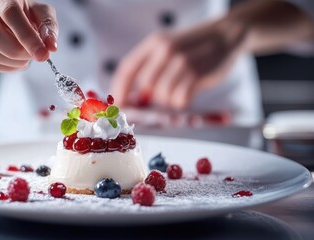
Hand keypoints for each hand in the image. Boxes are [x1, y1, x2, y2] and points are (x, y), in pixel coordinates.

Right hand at [0, 0, 57, 71]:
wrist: (7, 16)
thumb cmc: (27, 13)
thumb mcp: (42, 14)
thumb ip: (48, 28)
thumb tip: (51, 47)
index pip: (9, 13)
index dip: (27, 37)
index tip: (42, 54)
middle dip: (17, 51)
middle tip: (34, 56)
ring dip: (12, 62)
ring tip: (26, 58)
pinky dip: (5, 67)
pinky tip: (16, 62)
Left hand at [111, 19, 246, 109]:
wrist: (226, 35)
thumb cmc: (193, 47)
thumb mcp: (168, 47)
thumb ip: (150, 66)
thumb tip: (134, 97)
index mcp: (154, 43)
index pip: (127, 69)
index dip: (120, 90)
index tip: (119, 105)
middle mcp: (165, 50)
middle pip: (145, 85)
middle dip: (151, 96)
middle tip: (164, 95)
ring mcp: (182, 61)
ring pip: (162, 95)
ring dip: (170, 99)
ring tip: (180, 89)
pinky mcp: (197, 73)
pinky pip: (180, 99)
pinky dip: (182, 102)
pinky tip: (189, 93)